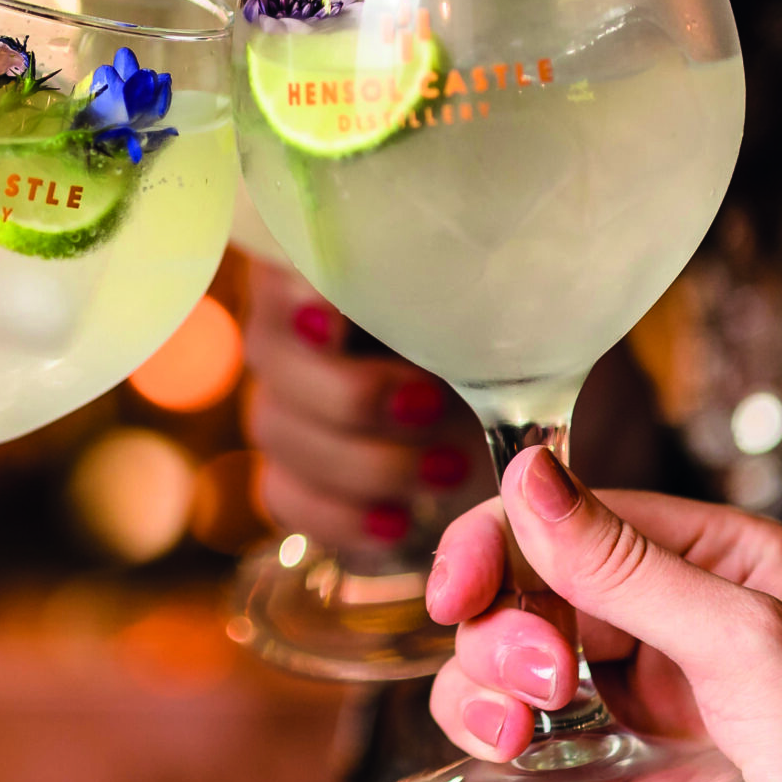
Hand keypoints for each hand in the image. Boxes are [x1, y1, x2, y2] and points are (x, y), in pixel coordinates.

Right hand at [242, 257, 488, 548]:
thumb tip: (497, 286)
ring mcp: (282, 401)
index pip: (281, 260)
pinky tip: (400, 520)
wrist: (508, 427)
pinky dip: (341, 514)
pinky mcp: (292, 472)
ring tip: (449, 467)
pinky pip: (283, 495)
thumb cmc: (504, 348)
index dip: (295, 290)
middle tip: (432, 405)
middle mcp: (291, 326)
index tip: (333, 319)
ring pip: (278, 427)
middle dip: (351, 393)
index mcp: (333, 264)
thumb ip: (476, 302)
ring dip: (366, 459)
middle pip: (273, 353)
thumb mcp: (502, 316)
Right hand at [424, 450, 781, 781]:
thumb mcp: (746, 645)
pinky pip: (531, 780)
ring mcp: (638, 715)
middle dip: (500, 648)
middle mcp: (666, 630)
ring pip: (508, 690)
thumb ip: (626, 567)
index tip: (457, 596)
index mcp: (708, 563)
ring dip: (485, 718)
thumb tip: (531, 475)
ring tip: (514, 756)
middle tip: (534, 697)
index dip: (497, 551)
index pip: (567, 522)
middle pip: (522, 604)